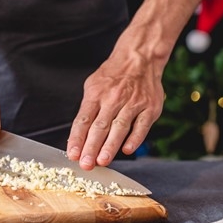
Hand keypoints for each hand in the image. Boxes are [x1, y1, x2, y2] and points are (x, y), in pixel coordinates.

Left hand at [66, 51, 163, 169]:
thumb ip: (87, 110)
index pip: (83, 120)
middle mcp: (113, 98)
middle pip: (100, 126)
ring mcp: (133, 103)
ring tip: (102, 161)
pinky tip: (127, 150)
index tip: (72, 154)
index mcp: (96, 94)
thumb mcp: (93, 86)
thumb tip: (77, 136)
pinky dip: (134, 139)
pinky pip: (141, 125)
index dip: (77, 138)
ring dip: (110, 146)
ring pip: (119, 127)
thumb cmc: (113, 76)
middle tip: (86, 164)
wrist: (139, 58)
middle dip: (91, 147)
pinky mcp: (150, 107)